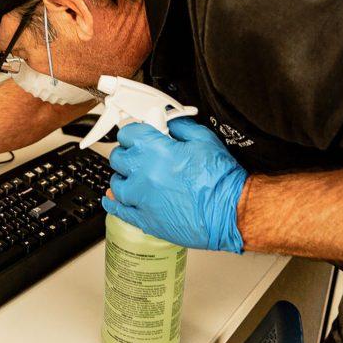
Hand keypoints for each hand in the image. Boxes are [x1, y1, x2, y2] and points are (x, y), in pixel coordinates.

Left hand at [103, 118, 246, 252]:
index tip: (138, 136)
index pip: (128, 134)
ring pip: (116, 184)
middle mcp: (143, 174)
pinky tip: (112, 199)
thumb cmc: (221, 179)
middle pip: (118, 157)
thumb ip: (182, 127)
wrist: (230, 211)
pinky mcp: (146, 220)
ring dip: (123, 177)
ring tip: (133, 177)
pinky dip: (113, 204)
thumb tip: (170, 122)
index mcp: (155, 151)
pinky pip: (119, 211)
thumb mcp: (204, 139)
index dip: (134, 133)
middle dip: (128, 153)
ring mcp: (142, 199)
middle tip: (139, 155)